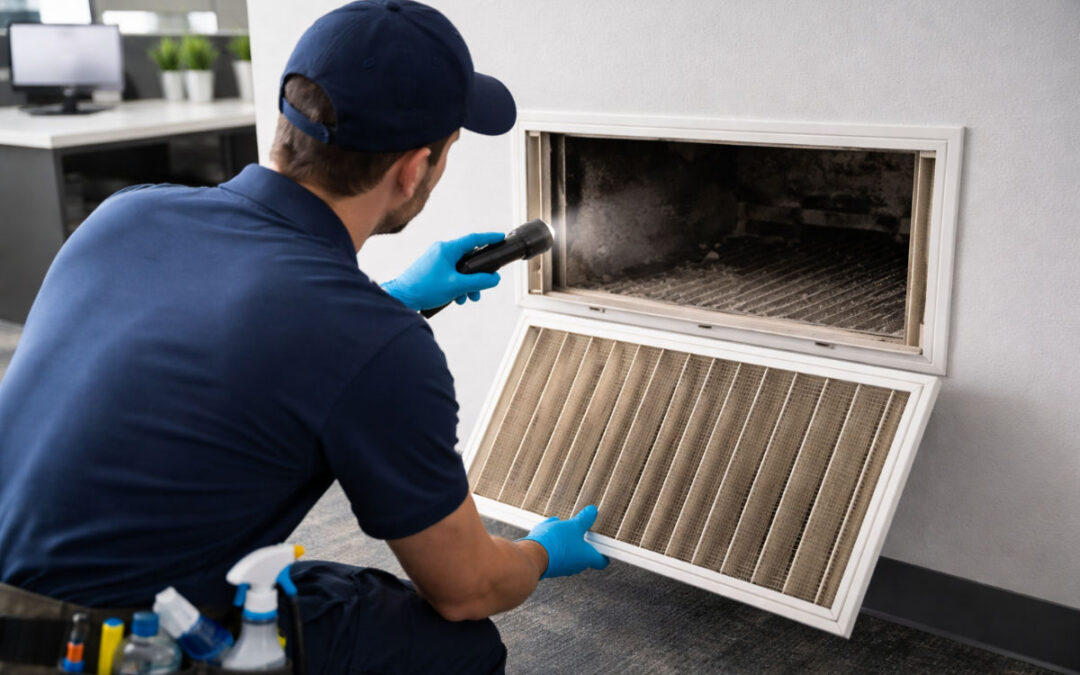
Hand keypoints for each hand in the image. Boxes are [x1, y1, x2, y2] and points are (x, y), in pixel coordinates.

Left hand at [382, 232, 503, 310]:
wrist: (402, 297)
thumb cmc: (424, 288)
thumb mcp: (456, 286)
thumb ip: (478, 282)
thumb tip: (494, 279)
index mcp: (447, 249)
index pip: (473, 239)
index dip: (489, 238)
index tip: (500, 237)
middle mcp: (441, 251)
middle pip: (468, 258)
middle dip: (477, 275)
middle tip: (484, 286)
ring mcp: (436, 260)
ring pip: (460, 268)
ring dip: (468, 283)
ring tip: (468, 297)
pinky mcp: (432, 269)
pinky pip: (451, 273)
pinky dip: (457, 284)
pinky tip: (457, 297)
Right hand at [519, 505, 608, 578]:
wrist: (532, 555)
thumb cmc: (556, 543)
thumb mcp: (573, 525)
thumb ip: (584, 519)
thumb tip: (593, 511)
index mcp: (586, 558)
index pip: (601, 561)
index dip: (604, 554)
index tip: (605, 547)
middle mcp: (575, 566)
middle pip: (583, 555)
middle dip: (581, 542)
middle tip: (579, 530)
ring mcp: (561, 567)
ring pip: (567, 552)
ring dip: (565, 541)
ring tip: (558, 527)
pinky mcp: (548, 565)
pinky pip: (554, 552)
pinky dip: (553, 543)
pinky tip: (546, 532)